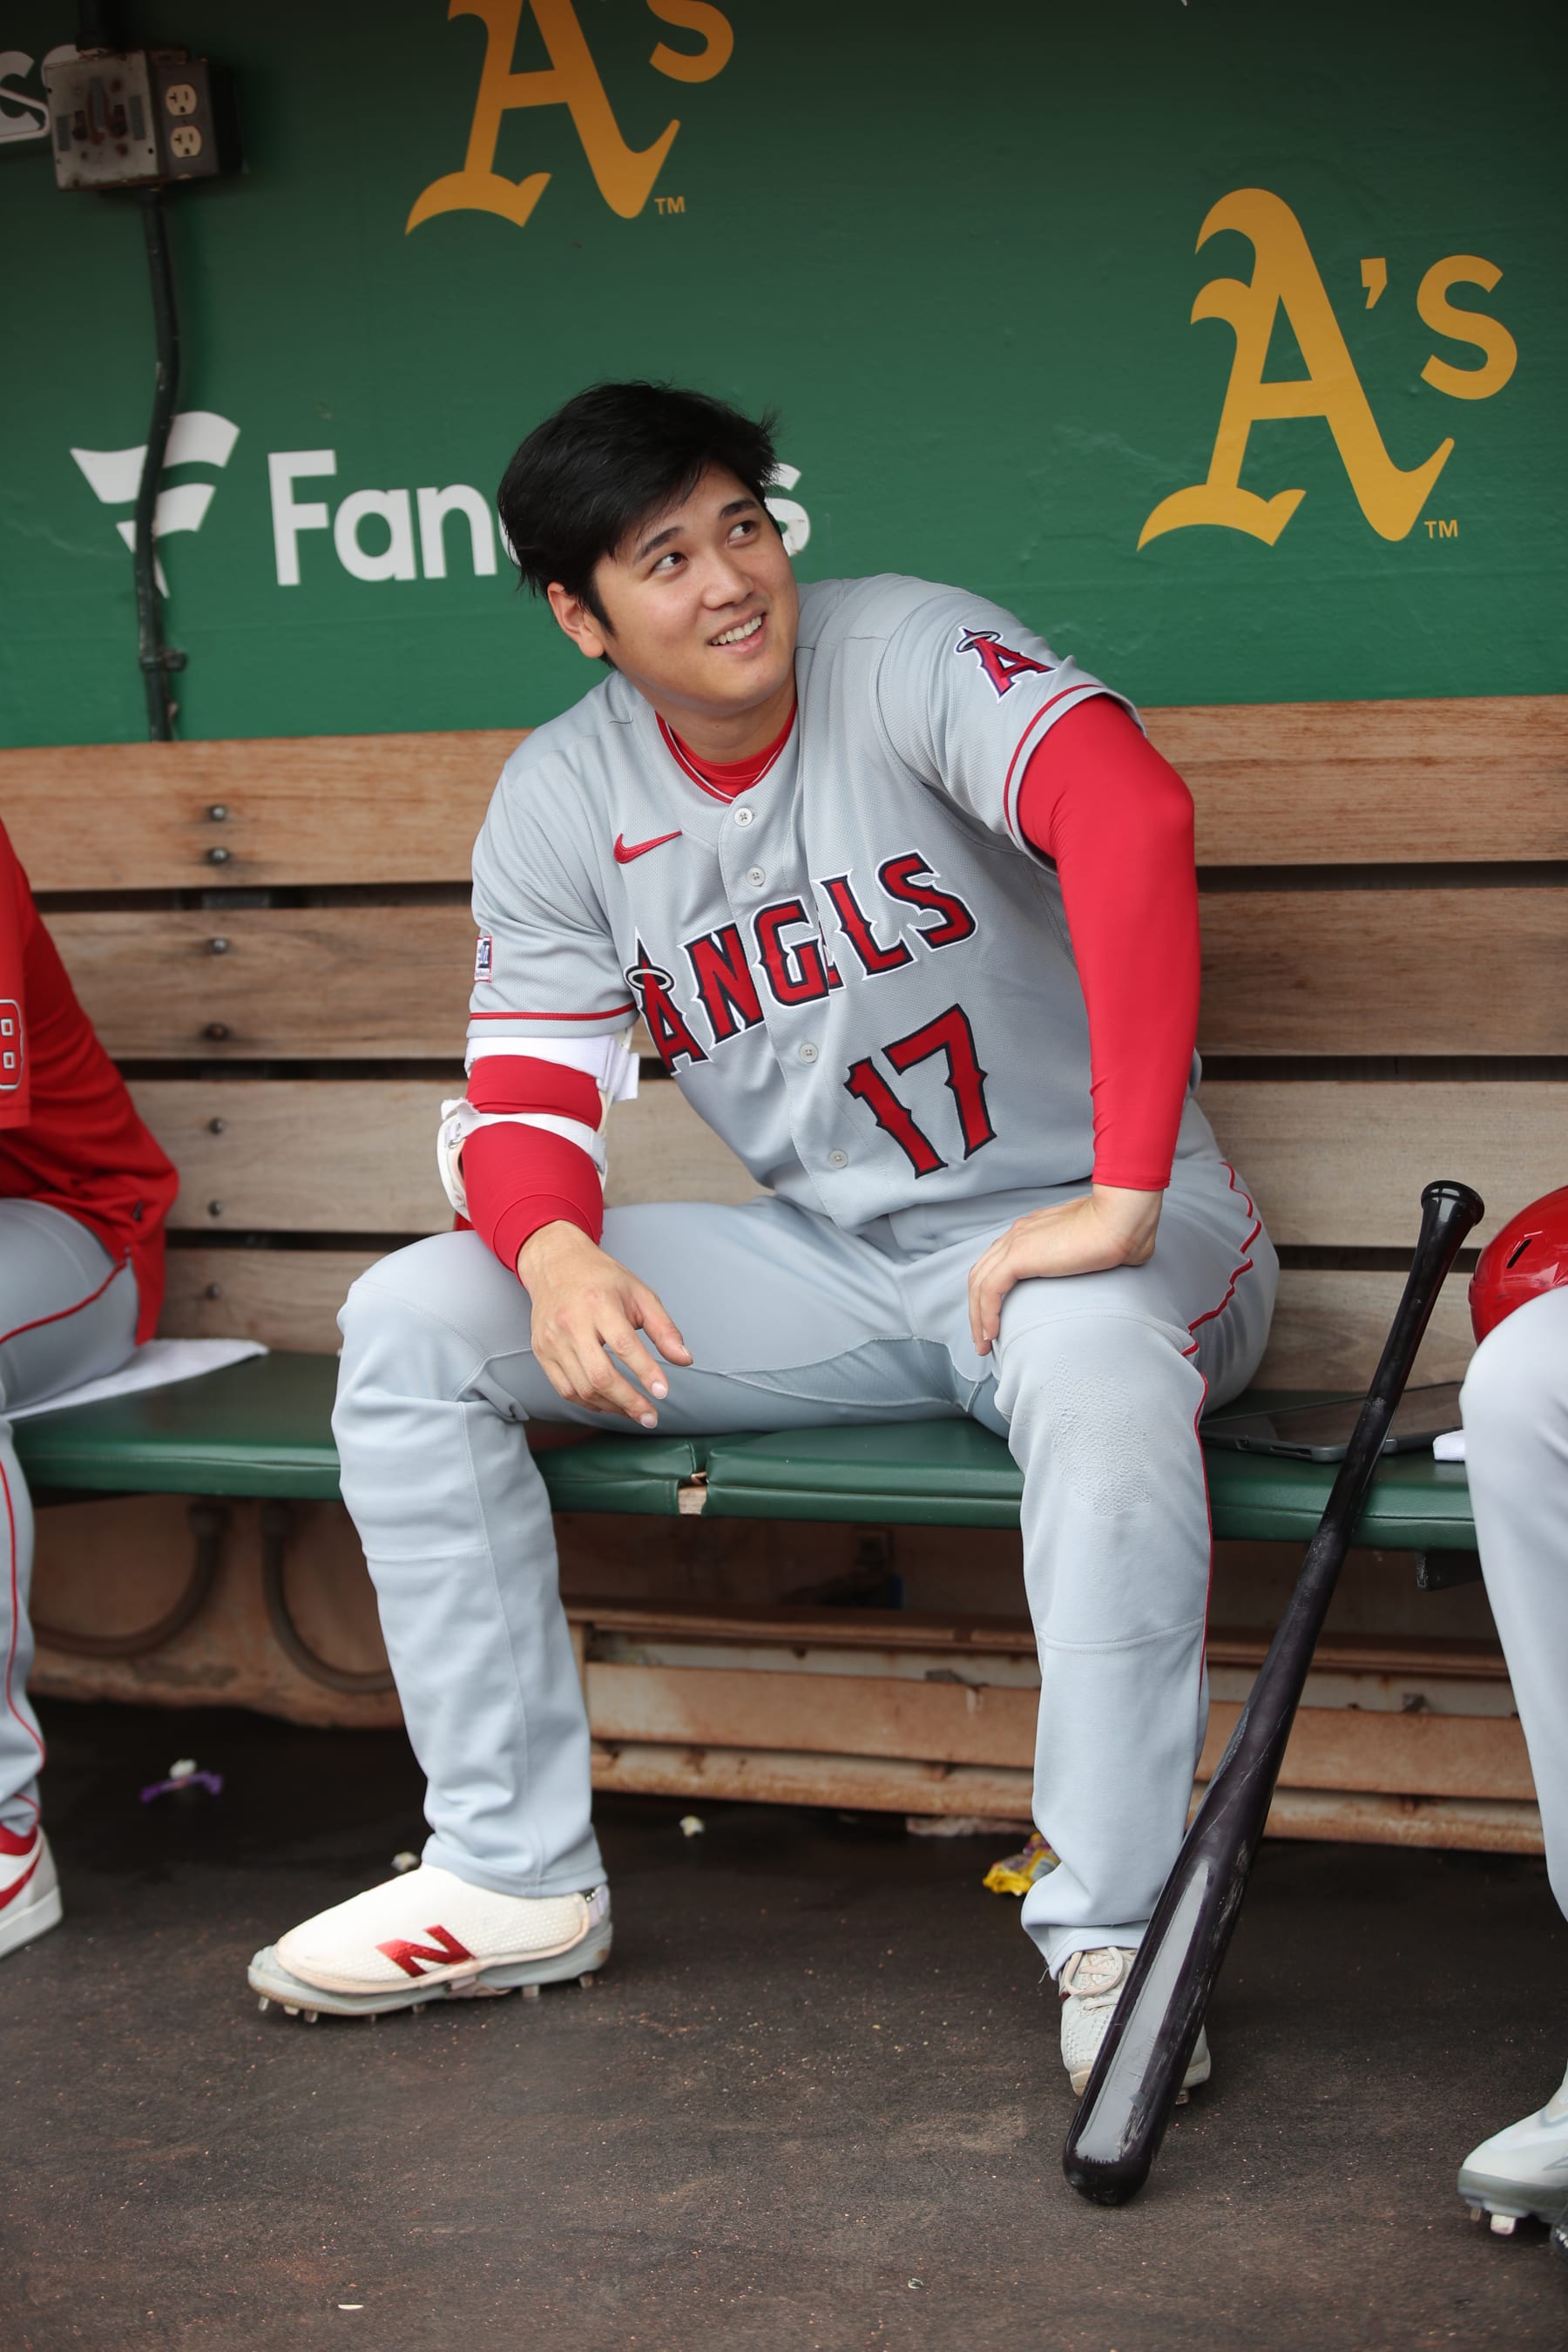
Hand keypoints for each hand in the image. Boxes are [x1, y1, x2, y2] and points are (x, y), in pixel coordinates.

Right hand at [516, 1222, 691, 1426]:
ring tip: (634, 1411)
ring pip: (582, 1388)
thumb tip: (684, 1359)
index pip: (623, 1345)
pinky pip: (565, 1389)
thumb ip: (663, 1328)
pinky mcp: (542, 1352)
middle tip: (651, 1416)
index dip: (645, 1371)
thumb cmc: (601, 1279)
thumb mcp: (639, 1294)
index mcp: (598, 1303)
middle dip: (629, 1401)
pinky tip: (609, 1404)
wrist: (556, 1264)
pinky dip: (589, 1402)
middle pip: (599, 1374)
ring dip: (612, 1406)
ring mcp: (552, 1340)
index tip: (662, 1391)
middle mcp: (571, 1323)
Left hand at [967, 1186, 1163, 1355]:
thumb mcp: (1096, 1250)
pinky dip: (985, 1314)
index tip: (997, 1319)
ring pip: (979, 1284)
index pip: (997, 1263)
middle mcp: (1018, 1234)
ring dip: (978, 1318)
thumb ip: (1087, 1260)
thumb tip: (1103, 1273)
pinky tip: (991, 1334)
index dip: (991, 1293)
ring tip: (984, 1345)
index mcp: (1033, 1231)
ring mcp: (1016, 1243)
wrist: (1122, 1220)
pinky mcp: (1019, 1256)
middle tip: (984, 1339)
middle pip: (981, 1274)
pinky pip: (989, 1290)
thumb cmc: (1122, 1232)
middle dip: (977, 1309)